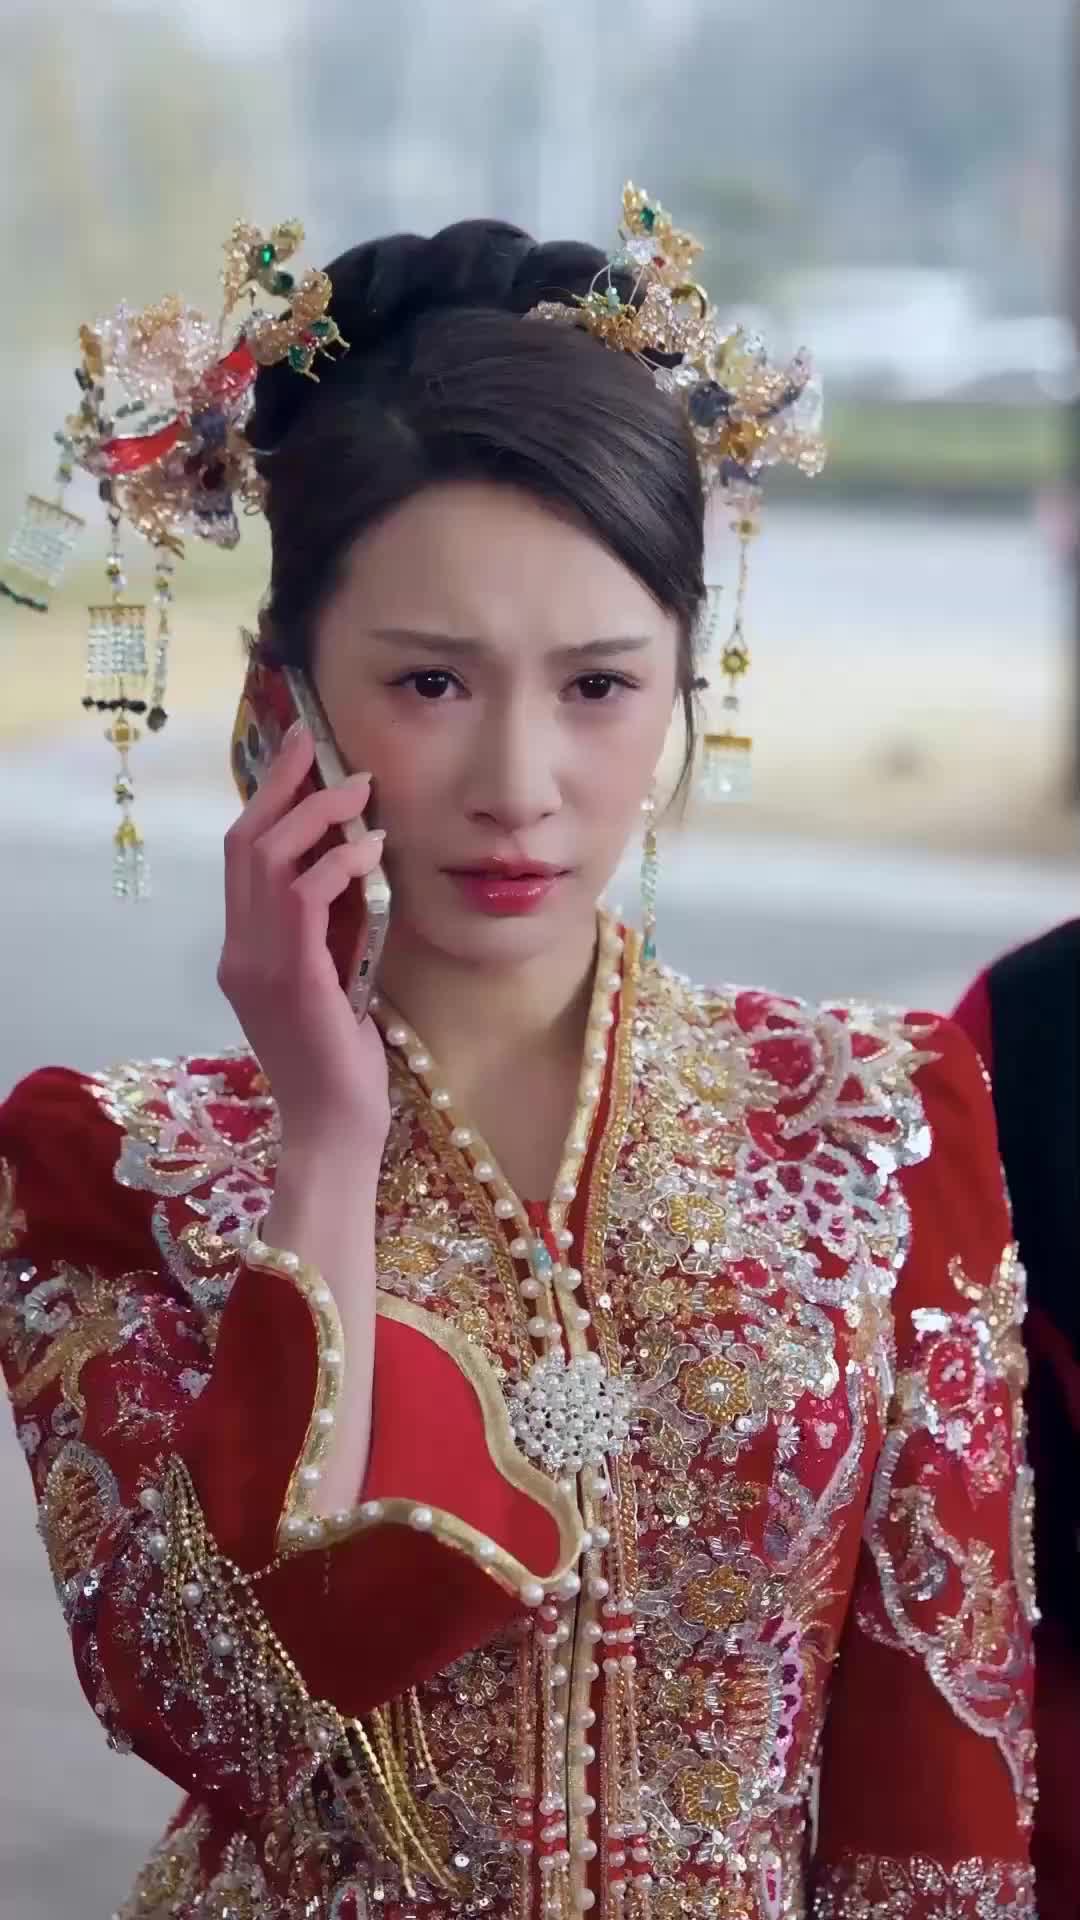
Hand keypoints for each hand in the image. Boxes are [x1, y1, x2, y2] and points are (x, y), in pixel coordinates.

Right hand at [217, 722, 389, 1153]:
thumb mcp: (332, 982)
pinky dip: (339, 862)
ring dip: (317, 815)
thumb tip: (353, 868)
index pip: (242, 858)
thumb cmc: (343, 1064)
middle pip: (244, 844)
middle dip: (282, 785)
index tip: (300, 757)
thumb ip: (327, 931)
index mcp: (243, 952)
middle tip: (319, 745)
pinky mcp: (291, 979)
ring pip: (269, 860)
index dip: (268, 801)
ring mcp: (257, 965)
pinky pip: (304, 898)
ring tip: (359, 790)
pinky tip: (372, 848)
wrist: (334, 1130)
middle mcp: (239, 951)